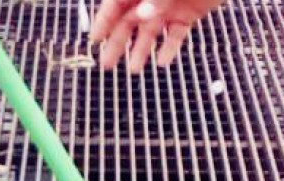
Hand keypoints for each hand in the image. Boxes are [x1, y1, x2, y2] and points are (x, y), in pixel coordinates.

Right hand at [89, 0, 225, 73]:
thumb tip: (142, 15)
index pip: (116, 4)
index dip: (104, 21)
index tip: (94, 40)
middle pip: (129, 21)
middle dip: (117, 43)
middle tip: (107, 64)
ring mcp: (170, 6)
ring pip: (150, 31)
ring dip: (142, 50)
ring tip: (134, 69)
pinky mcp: (189, 15)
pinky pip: (176, 34)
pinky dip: (170, 48)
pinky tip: (162, 62)